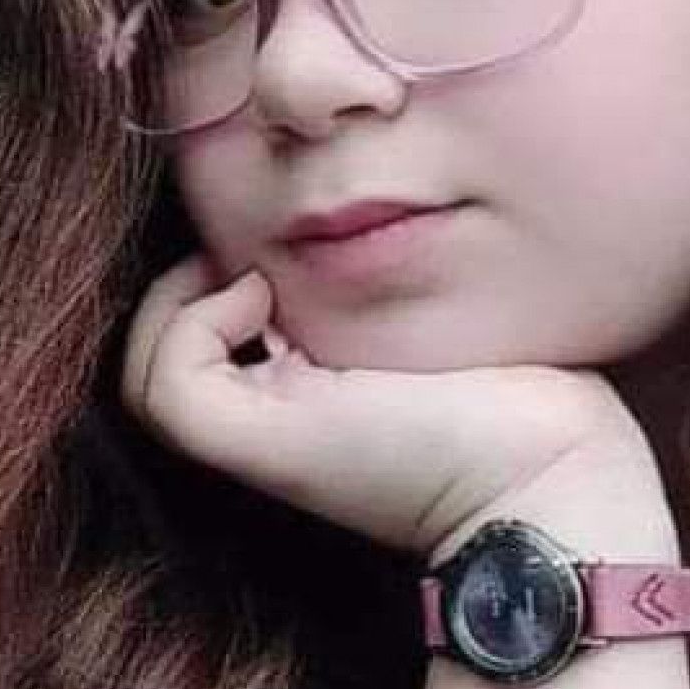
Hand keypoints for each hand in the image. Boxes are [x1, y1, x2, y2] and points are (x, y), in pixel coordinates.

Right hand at [119, 251, 672, 558]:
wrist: (545, 466)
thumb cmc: (508, 381)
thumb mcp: (416, 311)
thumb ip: (361, 281)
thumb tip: (313, 222)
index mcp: (300, 396)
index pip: (202, 338)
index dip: (206, 282)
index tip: (264, 247)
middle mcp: (268, 423)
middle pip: (155, 360)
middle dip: (178, 290)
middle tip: (244, 256)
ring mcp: (257, 440)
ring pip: (143, 374)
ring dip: (175, 304)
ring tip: (248, 274)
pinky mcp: (259, 446)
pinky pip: (162, 383)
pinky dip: (188, 325)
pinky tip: (260, 295)